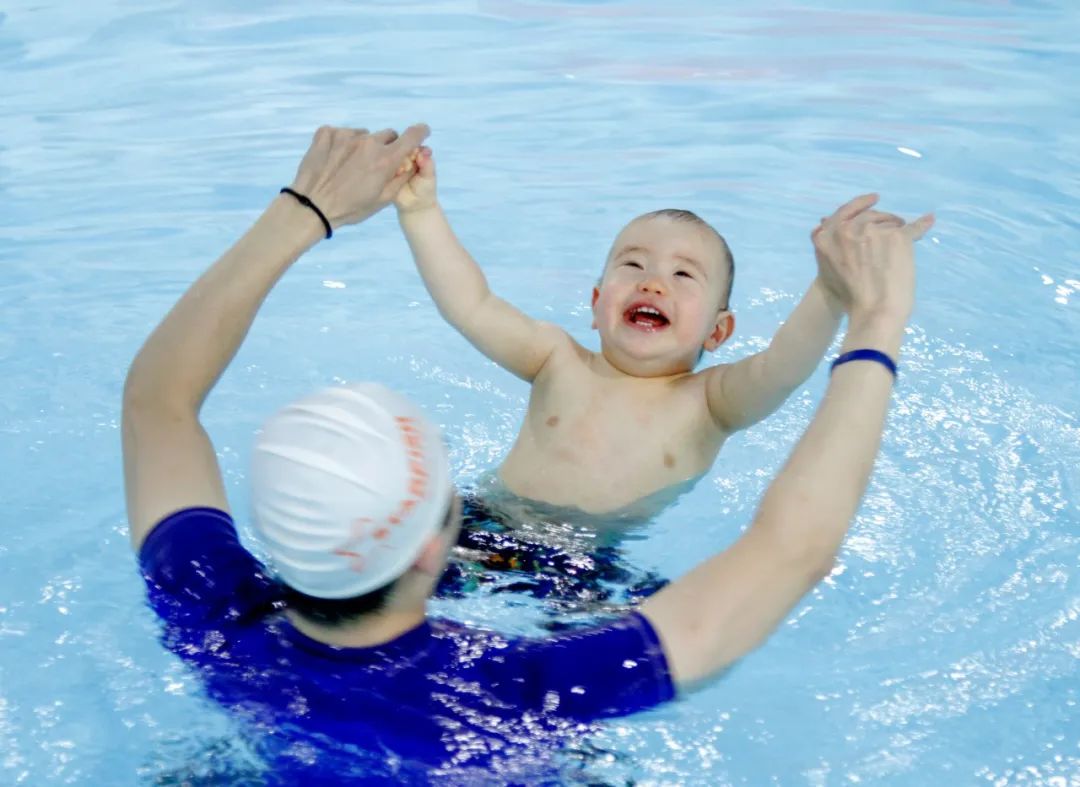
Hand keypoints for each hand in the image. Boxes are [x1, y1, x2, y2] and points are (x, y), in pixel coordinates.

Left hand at [287, 124, 429, 229]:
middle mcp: (368, 143)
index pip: (412, 137)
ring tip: (351, 166)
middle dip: (387, 147)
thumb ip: (402, 178)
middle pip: (388, 135)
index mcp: (385, 160)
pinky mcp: (327, 134)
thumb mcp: (382, 200)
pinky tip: (335, 159)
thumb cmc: (349, 208)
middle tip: (376, 164)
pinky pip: (341, 132)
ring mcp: (345, 136)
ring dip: (363, 146)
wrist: (312, 206)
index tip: (423, 131)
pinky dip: (342, 143)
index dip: (420, 132)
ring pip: (364, 135)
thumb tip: (413, 163)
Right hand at [811, 194, 933, 321]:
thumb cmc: (850, 296)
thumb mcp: (828, 267)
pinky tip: (928, 221)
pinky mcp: (896, 236)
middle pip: (870, 215)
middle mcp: (847, 230)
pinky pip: (912, 228)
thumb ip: (830, 243)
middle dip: (882, 219)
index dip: (860, 204)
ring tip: (901, 244)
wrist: (874, 310)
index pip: (845, 212)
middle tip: (893, 225)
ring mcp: (872, 231)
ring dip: (897, 228)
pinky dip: (921, 226)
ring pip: (890, 221)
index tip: (874, 199)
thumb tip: (824, 220)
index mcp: (825, 237)